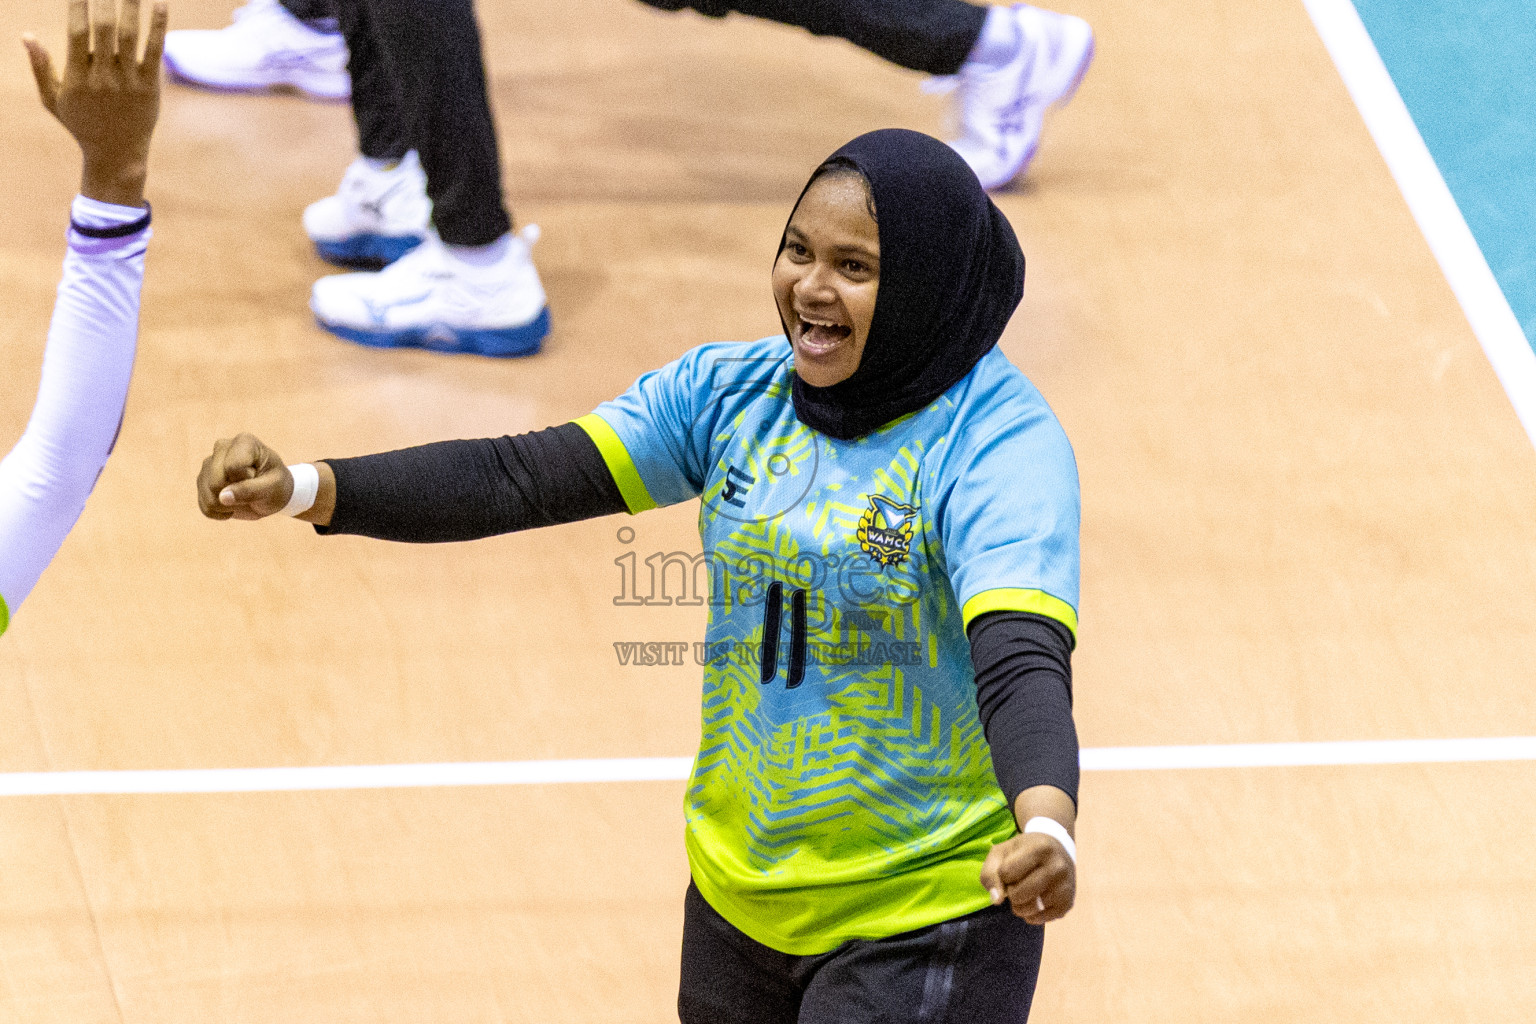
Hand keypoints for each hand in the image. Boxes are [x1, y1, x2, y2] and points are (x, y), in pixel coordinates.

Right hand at [23, 0, 168, 206]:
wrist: (116, 154)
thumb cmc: (81, 124)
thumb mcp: (53, 99)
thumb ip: (41, 68)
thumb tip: (26, 36)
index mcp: (77, 76)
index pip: (77, 32)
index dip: (78, 6)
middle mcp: (103, 77)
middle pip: (104, 29)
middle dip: (104, 0)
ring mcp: (128, 81)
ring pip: (130, 36)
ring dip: (132, 5)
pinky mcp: (149, 86)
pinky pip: (154, 51)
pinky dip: (158, 27)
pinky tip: (161, 4)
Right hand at [197, 433, 293, 521]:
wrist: (270, 493)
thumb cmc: (276, 485)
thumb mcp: (273, 488)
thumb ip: (250, 490)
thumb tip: (222, 497)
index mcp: (244, 442)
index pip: (232, 467)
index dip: (246, 480)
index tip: (258, 477)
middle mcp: (221, 448)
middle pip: (215, 481)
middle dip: (234, 494)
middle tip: (250, 491)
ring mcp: (208, 464)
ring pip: (207, 494)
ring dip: (227, 505)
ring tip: (242, 498)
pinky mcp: (202, 480)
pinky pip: (204, 506)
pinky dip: (219, 512)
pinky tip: (232, 505)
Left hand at [979, 830, 1075, 924]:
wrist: (1057, 850)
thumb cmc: (1024, 851)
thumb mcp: (1002, 852)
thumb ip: (990, 873)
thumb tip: (997, 900)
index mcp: (1041, 848)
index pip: (1006, 873)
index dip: (1002, 874)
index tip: (1011, 866)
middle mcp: (1058, 867)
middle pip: (1018, 895)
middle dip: (1010, 892)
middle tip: (1017, 882)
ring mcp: (1065, 887)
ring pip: (1029, 909)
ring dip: (1019, 906)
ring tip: (1024, 892)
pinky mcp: (1068, 904)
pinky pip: (1039, 919)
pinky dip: (1030, 915)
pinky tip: (1034, 901)